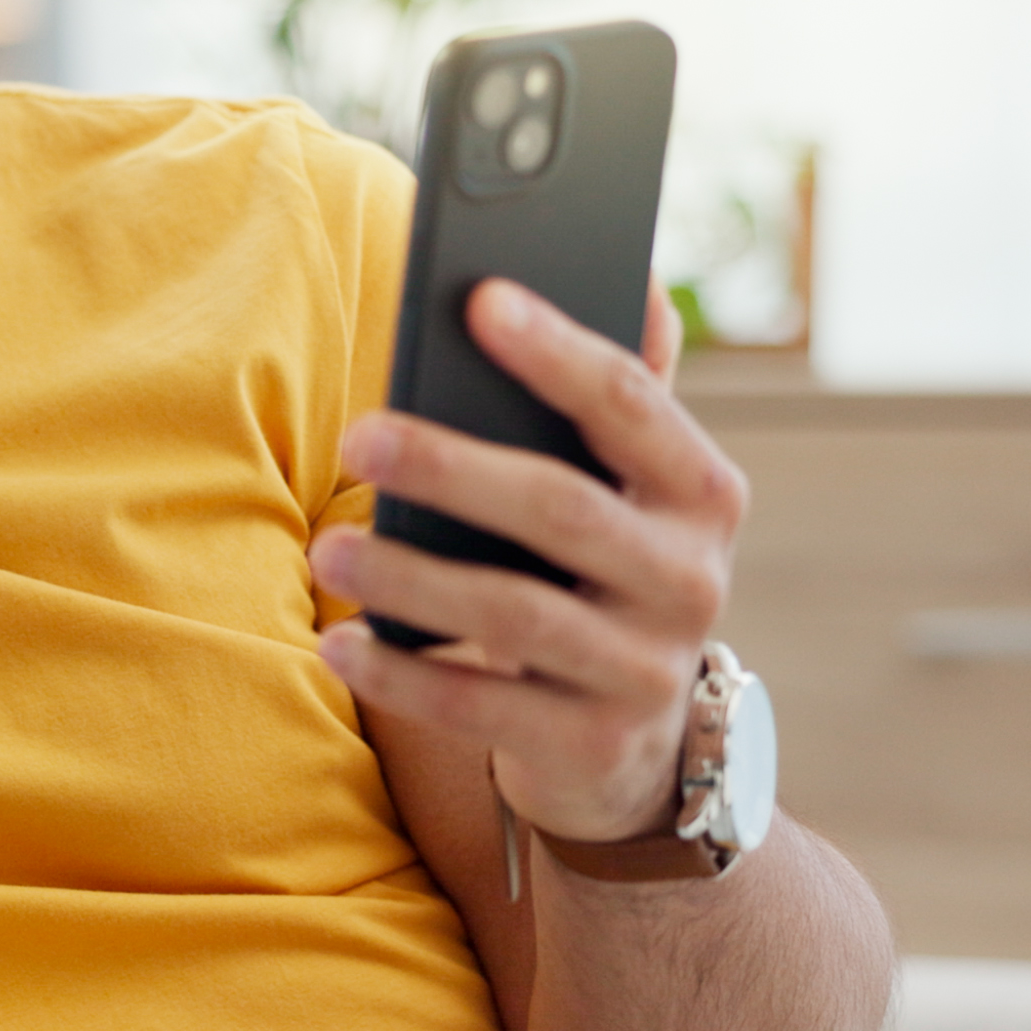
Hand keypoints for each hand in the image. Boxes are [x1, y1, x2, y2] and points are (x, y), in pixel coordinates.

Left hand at [306, 277, 746, 842]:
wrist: (633, 744)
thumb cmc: (602, 575)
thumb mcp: (629, 494)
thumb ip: (624, 400)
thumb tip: (642, 283)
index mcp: (702, 494)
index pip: (631, 404)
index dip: (557, 350)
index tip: (478, 299)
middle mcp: (692, 582)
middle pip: (563, 510)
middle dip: (454, 468)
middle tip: (358, 433)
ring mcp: (646, 672)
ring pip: (516, 614)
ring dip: (411, 578)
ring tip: (328, 550)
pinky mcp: (592, 747)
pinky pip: (482, 708)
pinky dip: (404, 674)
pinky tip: (339, 644)